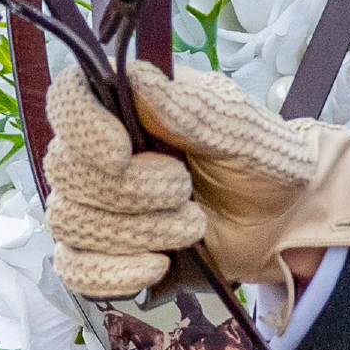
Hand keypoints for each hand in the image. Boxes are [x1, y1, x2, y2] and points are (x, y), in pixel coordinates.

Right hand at [44, 62, 349, 326]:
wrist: (283, 222)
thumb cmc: (262, 160)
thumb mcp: (240, 129)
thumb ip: (190, 109)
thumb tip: (136, 76)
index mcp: (134, 102)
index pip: (69, 99)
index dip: (81, 127)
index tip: (122, 153)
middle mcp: (105, 149)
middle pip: (65, 170)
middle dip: (129, 191)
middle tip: (184, 190)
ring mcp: (99, 202)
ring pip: (69, 220)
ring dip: (133, 232)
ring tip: (192, 226)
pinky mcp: (104, 251)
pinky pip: (74, 268)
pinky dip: (112, 273)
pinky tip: (157, 265)